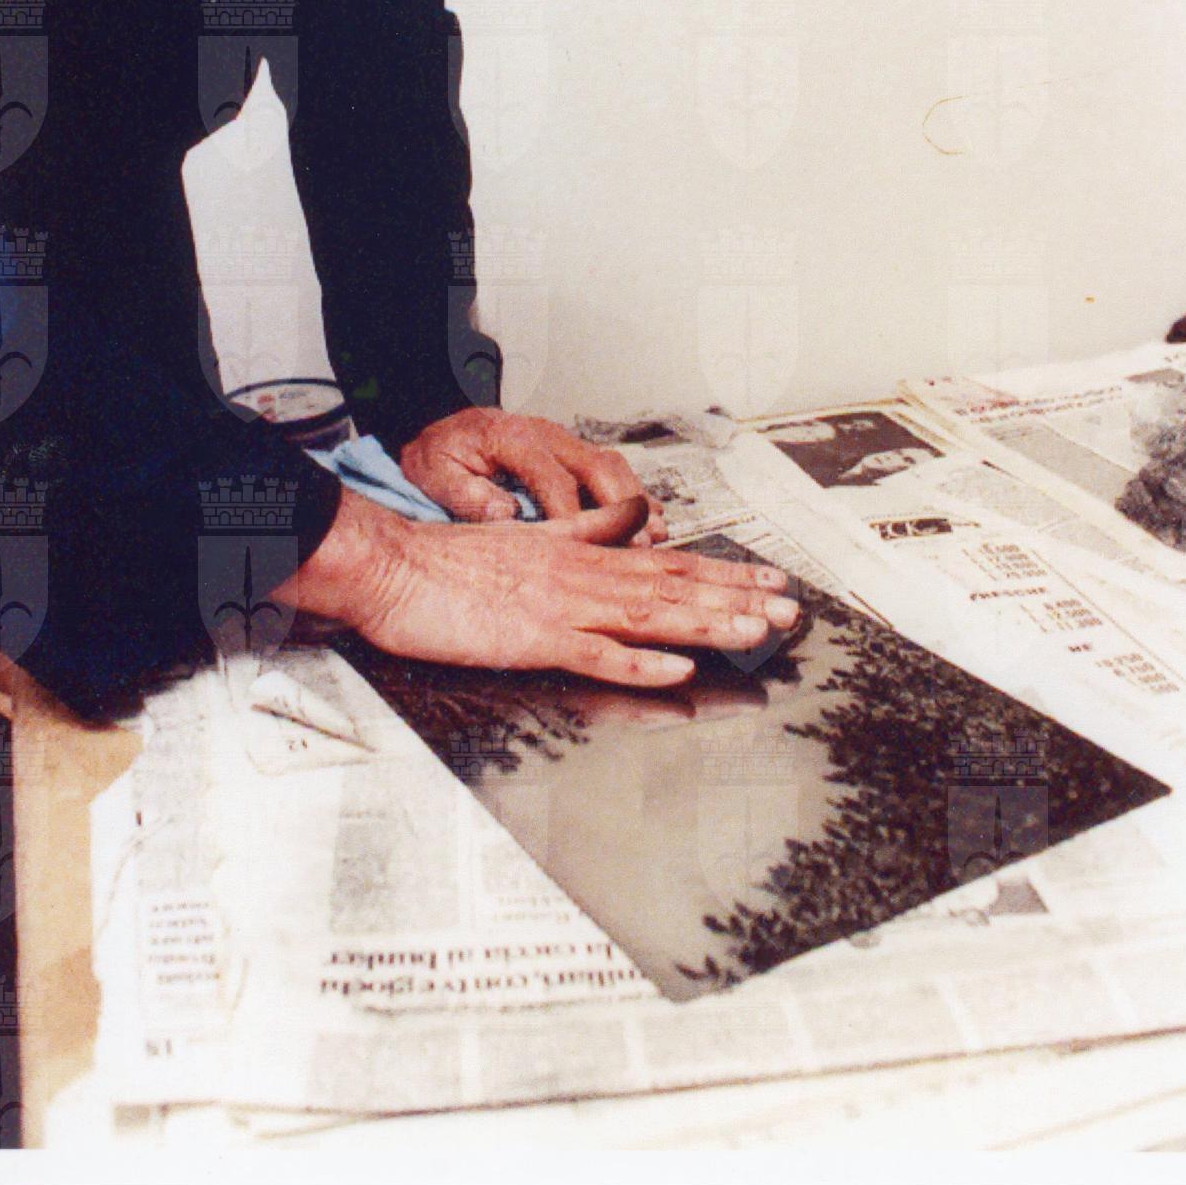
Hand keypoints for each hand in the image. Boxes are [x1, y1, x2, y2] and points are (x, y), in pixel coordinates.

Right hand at [277, 488, 798, 688]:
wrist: (395, 568)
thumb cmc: (454, 561)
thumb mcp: (532, 535)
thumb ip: (587, 530)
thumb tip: (635, 518)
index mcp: (583, 556)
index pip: (669, 562)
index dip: (725, 573)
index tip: (769, 581)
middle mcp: (583, 578)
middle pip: (674, 586)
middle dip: (737, 598)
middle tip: (790, 610)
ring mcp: (561, 608)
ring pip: (649, 614)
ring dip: (707, 623)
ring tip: (756, 632)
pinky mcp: (533, 639)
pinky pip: (594, 653)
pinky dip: (638, 660)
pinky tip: (677, 666)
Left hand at [400, 407, 663, 539]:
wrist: (439, 439)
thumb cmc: (439, 458)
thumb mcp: (436, 472)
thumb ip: (466, 493)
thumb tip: (504, 510)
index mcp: (511, 437)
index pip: (554, 478)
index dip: (575, 514)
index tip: (586, 547)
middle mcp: (544, 434)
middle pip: (597, 465)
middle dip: (622, 506)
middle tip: (637, 543)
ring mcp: (561, 442)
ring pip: (611, 464)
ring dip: (635, 500)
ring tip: (653, 535)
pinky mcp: (568, 453)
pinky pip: (609, 469)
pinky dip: (631, 495)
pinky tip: (647, 520)